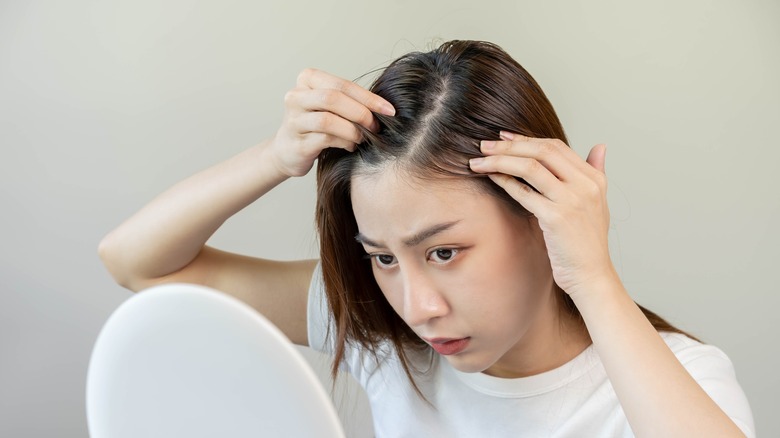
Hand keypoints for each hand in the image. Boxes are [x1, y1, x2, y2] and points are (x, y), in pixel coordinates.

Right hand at [269, 68, 394, 176]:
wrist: (288, 151)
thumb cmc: (316, 125)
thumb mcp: (330, 106)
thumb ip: (350, 100)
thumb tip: (385, 107)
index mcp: (307, 79)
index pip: (341, 84)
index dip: (368, 97)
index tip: (390, 110)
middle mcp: (295, 96)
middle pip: (332, 98)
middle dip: (361, 113)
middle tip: (377, 126)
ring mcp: (293, 120)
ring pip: (328, 120)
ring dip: (353, 130)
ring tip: (364, 138)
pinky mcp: (295, 143)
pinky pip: (325, 139)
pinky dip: (344, 142)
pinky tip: (351, 146)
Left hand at [469, 131, 613, 297]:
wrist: (591, 275)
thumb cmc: (588, 242)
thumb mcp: (598, 203)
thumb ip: (596, 172)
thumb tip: (599, 146)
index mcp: (595, 178)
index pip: (556, 146)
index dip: (526, 139)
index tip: (504, 137)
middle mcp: (586, 185)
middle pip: (542, 151)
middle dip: (509, 146)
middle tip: (484, 146)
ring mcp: (571, 200)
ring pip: (530, 167)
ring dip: (500, 161)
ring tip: (479, 161)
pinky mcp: (556, 217)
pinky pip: (523, 192)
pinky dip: (504, 182)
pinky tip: (490, 178)